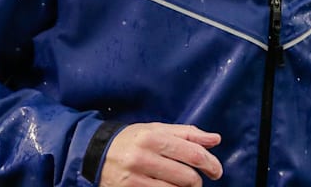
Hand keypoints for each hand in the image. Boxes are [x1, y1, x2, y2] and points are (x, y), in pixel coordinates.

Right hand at [100, 122, 221, 185]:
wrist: (95, 153)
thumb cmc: (132, 139)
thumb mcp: (156, 129)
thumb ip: (187, 133)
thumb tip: (215, 139)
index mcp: (153, 137)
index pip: (193, 154)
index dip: (211, 164)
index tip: (216, 170)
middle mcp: (144, 157)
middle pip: (187, 176)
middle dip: (198, 181)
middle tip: (198, 181)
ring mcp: (136, 177)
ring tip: (182, 185)